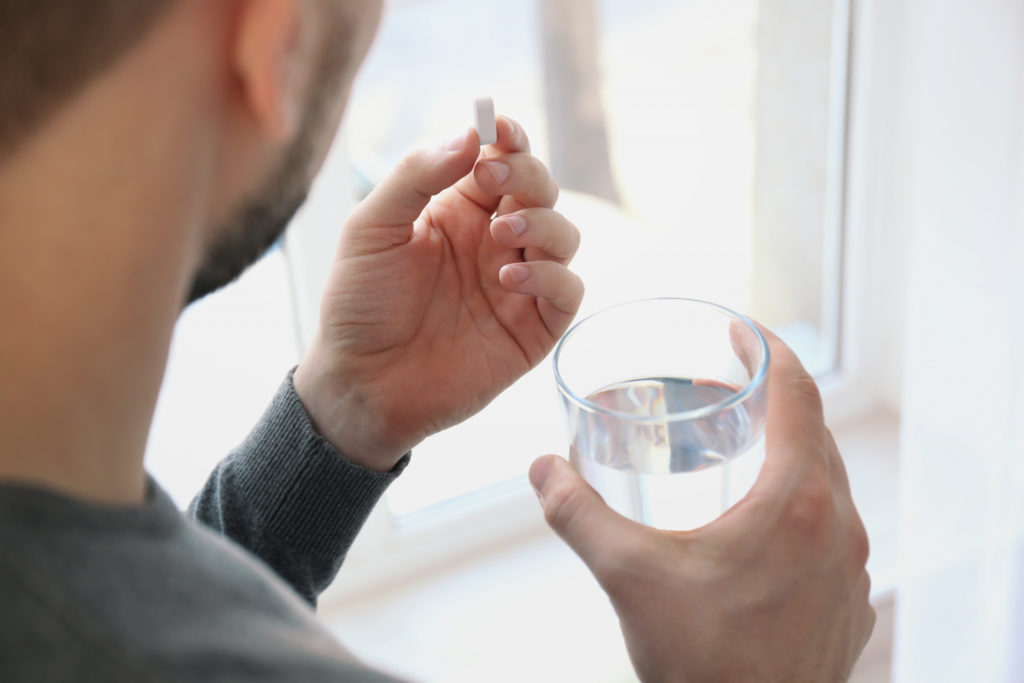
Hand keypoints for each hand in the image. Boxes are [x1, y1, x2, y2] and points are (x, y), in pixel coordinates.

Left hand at [294, 118, 582, 470]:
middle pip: (540, 190)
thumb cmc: (360, 305)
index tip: (497, 126)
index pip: (499, 161)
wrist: (361, 383)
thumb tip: (467, 135)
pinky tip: (511, 277)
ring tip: (504, 232)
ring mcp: (518, 284)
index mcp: (458, 211)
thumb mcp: (372, 229)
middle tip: (495, 177)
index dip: (507, 139)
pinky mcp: (533, 329)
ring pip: (564, 235)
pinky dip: (551, 277)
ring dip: (544, 222)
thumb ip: (415, 177)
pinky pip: (567, 292)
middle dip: (527, 175)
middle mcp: (494, 242)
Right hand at [530, 325, 874, 681]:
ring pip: (827, 481)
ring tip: (740, 446)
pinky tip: (758, 521)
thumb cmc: (704, 663)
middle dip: (773, 396)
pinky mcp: (849, 602)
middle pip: (814, 431)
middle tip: (728, 383)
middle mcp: (840, 524)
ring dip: (789, 449)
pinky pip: (833, 527)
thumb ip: (578, 514)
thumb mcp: (628, 576)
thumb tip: (542, 469)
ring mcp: (852, 567)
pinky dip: (800, 501)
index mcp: (798, 501)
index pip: (797, 392)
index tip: (741, 329)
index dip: (769, 348)